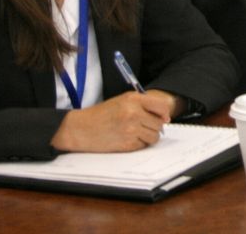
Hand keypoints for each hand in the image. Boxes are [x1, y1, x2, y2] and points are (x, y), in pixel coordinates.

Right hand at [50, 90, 174, 152]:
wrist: (80, 128)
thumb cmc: (101, 114)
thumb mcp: (122, 101)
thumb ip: (143, 105)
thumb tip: (165, 117)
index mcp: (133, 99)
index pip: (161, 106)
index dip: (164, 114)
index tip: (163, 118)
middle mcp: (133, 113)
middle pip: (159, 124)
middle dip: (154, 127)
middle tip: (142, 127)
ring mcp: (131, 129)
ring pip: (154, 136)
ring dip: (148, 137)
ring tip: (135, 133)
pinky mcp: (127, 144)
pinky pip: (143, 145)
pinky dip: (139, 144)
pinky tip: (127, 139)